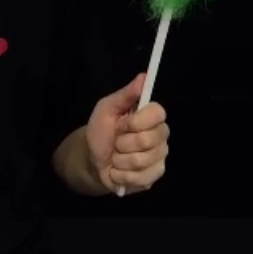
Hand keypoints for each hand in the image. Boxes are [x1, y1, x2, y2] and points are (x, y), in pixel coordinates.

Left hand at [85, 73, 169, 195]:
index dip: (138, 121)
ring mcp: (159, 157)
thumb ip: (125, 94)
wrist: (92, 160)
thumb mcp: (107, 109)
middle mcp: (160, 136)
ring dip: (120, 160)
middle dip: (124, 142)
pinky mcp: (154, 176)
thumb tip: (143, 76)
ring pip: (142, 160)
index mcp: (150, 116)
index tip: (122, 123)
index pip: (158, 113)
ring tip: (116, 157)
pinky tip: (118, 171)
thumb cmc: (100, 131)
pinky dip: (121, 175)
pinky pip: (140, 177)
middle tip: (116, 142)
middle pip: (149, 139)